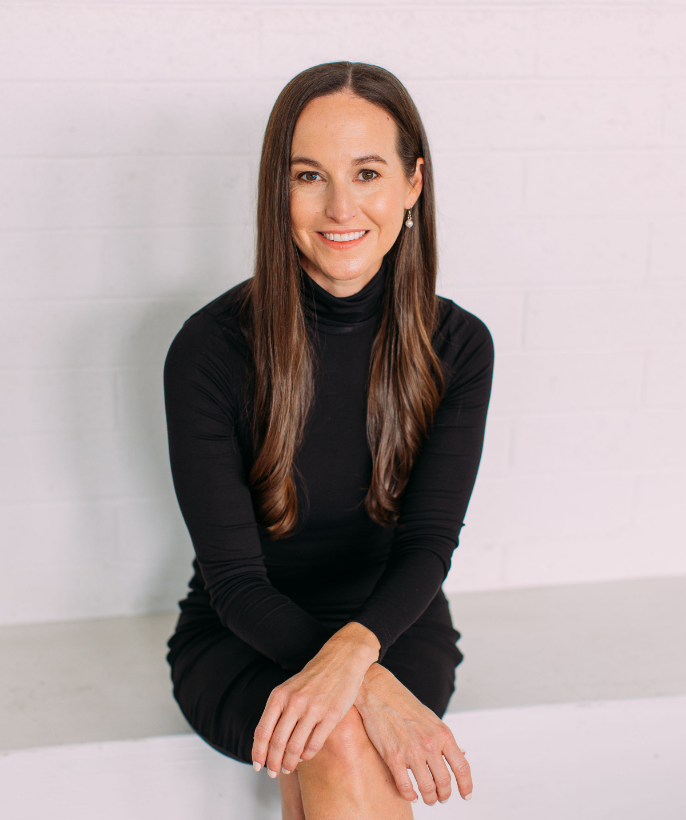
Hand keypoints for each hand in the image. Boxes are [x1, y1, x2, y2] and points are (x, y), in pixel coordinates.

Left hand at [251, 622, 379, 776]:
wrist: (341, 659)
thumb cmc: (313, 678)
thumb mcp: (289, 689)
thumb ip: (277, 711)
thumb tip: (266, 743)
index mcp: (280, 695)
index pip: (263, 731)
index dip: (258, 753)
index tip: (257, 766)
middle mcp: (294, 702)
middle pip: (277, 743)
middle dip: (273, 763)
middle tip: (273, 773)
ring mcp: (314, 709)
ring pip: (295, 747)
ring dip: (289, 763)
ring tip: (288, 768)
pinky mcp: (332, 715)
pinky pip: (315, 744)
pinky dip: (307, 755)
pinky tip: (305, 757)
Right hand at [354, 663, 472, 804]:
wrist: (379, 692)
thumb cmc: (405, 705)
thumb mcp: (432, 719)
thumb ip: (444, 739)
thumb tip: (462, 754)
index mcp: (443, 734)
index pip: (462, 767)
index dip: (466, 786)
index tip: (465, 795)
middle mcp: (430, 744)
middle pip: (444, 782)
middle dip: (444, 795)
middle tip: (441, 797)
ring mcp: (412, 752)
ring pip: (427, 789)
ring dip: (429, 798)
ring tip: (427, 798)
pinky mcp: (393, 757)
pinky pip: (405, 788)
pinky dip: (410, 796)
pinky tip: (411, 794)